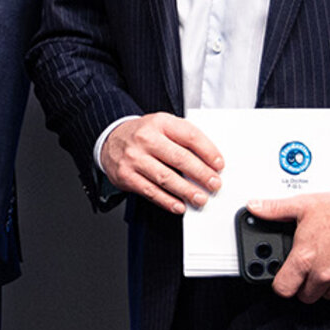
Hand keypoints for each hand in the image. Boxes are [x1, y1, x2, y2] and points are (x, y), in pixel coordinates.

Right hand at [100, 112, 224, 214]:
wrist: (111, 139)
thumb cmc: (143, 135)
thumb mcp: (163, 126)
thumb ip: (184, 139)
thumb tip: (209, 162)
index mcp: (160, 123)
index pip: (189, 136)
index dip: (208, 151)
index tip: (219, 165)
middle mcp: (145, 139)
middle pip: (179, 158)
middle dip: (201, 174)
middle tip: (214, 184)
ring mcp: (134, 158)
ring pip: (165, 177)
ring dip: (186, 191)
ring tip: (200, 198)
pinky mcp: (126, 176)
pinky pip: (150, 191)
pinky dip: (167, 201)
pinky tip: (179, 205)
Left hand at [251, 191, 329, 301]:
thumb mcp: (304, 205)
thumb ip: (275, 210)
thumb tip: (254, 207)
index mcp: (304, 258)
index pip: (283, 289)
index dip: (282, 284)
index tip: (285, 278)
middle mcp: (323, 274)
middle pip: (305, 295)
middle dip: (305, 284)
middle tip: (310, 267)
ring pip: (327, 295)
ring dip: (326, 285)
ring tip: (329, 263)